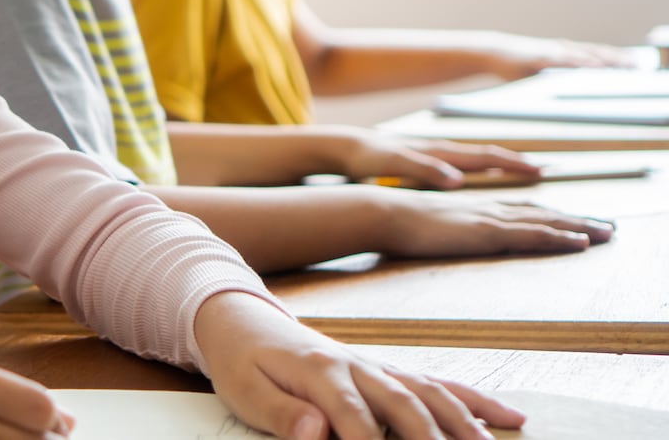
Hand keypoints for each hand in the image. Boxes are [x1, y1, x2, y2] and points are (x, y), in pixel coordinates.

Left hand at [195, 291, 523, 438]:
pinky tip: (507, 417)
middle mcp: (357, 366)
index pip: (354, 421)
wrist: (241, 320)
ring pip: (431, 394)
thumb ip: (281, 413)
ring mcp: (376, 367)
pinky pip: (436, 383)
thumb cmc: (242, 362)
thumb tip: (316, 432)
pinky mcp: (386, 371)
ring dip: (465, 424)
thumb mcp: (246, 390)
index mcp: (320, 372)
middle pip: (406, 407)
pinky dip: (472, 401)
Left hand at [336, 128, 537, 189]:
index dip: (514, 164)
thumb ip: (423, 170)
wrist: (344, 146)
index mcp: (439, 152)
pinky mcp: (426, 160)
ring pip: (478, 158)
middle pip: (489, 154)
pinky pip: (464, 163)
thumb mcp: (393, 164)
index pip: (486, 156)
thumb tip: (457, 180)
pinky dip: (483, 168)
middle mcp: (442, 150)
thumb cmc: (367, 157)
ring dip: (504, 164)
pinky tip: (486, 177)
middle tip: (546, 171)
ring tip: (526, 172)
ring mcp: (435, 154)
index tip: (540, 171)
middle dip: (518, 162)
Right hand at [373, 187, 612, 257]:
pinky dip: (559, 237)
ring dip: (578, 227)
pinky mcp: (487, 231)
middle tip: (604, 226)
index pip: (518, 211)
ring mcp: (488, 218)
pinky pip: (533, 235)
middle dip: (573, 219)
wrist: (381, 212)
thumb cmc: (394, 223)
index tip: (569, 220)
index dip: (546, 216)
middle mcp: (486, 208)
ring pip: (545, 221)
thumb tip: (439, 238)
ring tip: (605, 232)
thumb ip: (438, 231)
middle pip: (539, 212)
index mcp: (471, 208)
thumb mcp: (423, 228)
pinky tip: (580, 242)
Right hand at [485, 34, 637, 79]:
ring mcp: (553, 51)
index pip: (594, 55)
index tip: (632, 64)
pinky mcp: (543, 55)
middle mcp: (562, 49)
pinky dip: (584, 61)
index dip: (613, 59)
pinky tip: (596, 65)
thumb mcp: (537, 73)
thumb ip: (554, 77)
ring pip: (586, 54)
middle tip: (637, 65)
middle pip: (596, 52)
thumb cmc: (514, 64)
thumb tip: (567, 92)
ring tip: (625, 64)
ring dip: (607, 58)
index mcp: (562, 54)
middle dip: (617, 58)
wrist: (491, 53)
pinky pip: (568, 59)